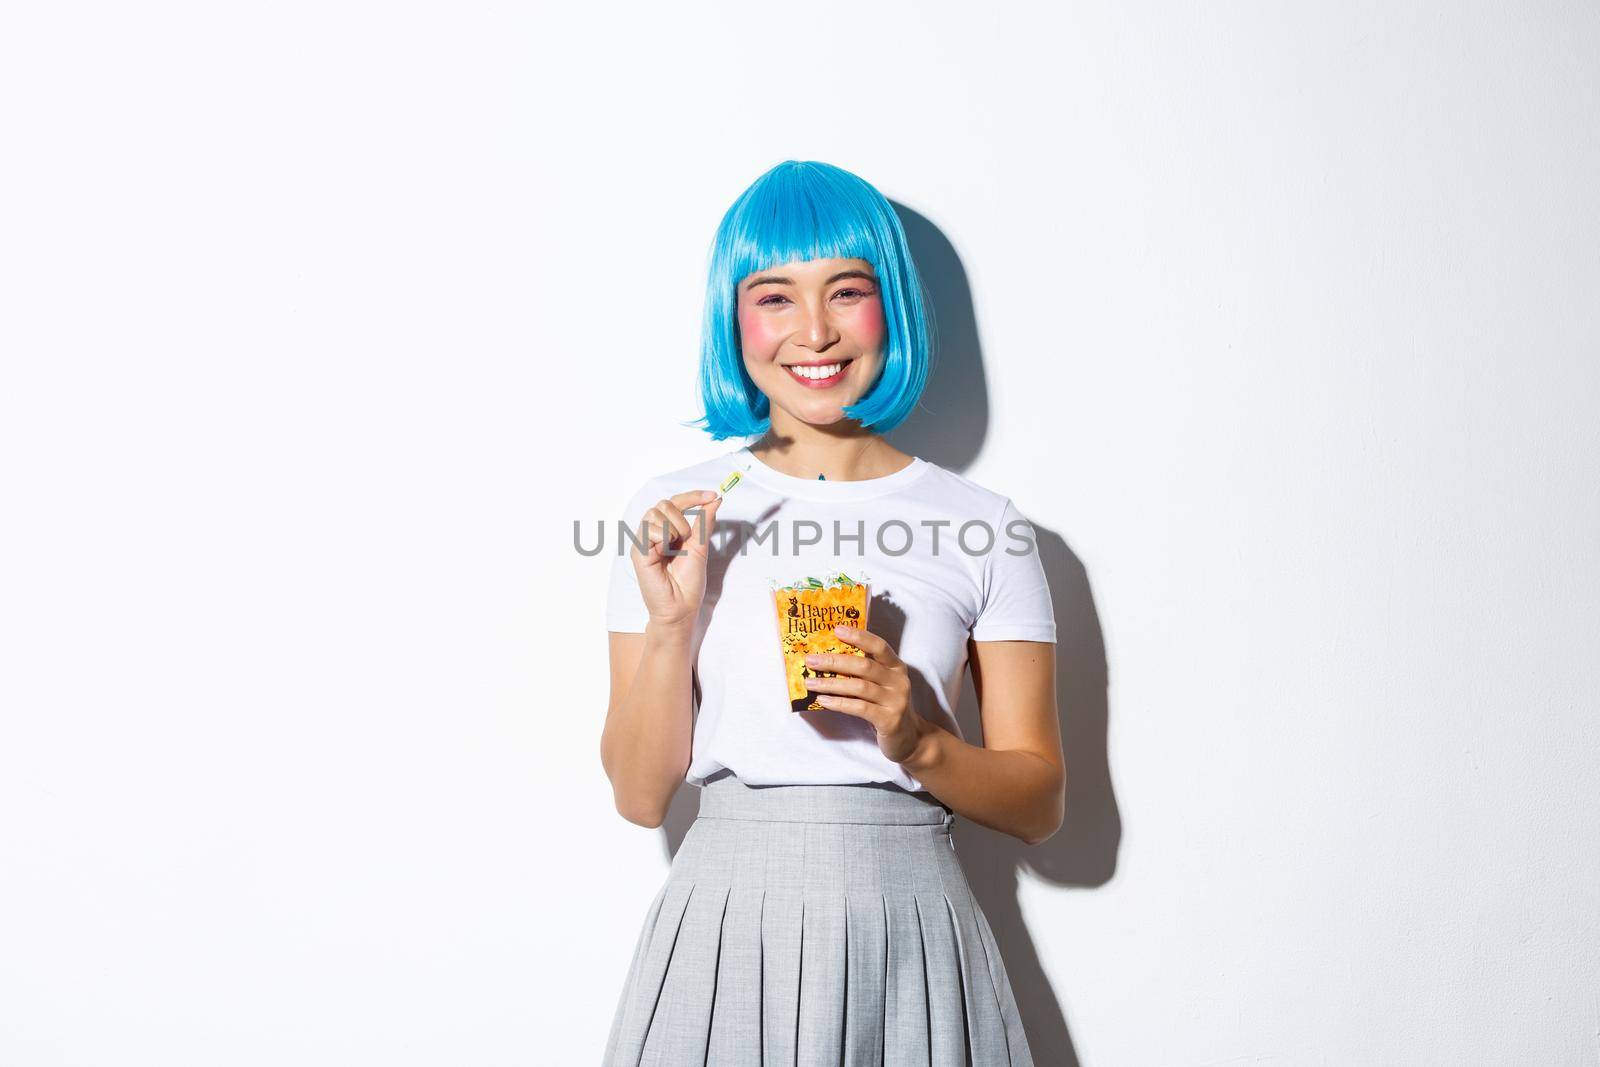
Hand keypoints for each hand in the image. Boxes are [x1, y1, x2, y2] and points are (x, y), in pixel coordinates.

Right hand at [629, 490, 720, 628]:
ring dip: (673, 529)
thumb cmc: (689, 582)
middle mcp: (653, 533)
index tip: (713, 495)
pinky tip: (663, 555)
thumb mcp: (701, 547)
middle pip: (664, 503)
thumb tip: (716, 499)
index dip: (693, 496)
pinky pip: (651, 529)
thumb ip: (704, 522)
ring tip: (674, 550)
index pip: (675, 502)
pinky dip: (663, 539)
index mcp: (667, 530)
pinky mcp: (637, 551)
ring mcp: (643, 541)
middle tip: (685, 540)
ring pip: (655, 512)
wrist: (681, 607)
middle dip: (681, 518)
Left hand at [802, 625, 928, 764]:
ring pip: (859, 687)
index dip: (859, 636)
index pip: (879, 646)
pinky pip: (859, 708)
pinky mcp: (889, 720)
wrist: (909, 738)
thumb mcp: (882, 685)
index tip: (836, 630)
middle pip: (864, 665)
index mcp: (896, 667)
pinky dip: (838, 703)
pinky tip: (822, 700)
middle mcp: (898, 681)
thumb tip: (827, 659)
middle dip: (834, 661)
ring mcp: (895, 701)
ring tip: (810, 683)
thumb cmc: (887, 707)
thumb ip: (864, 672)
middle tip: (811, 660)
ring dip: (831, 684)